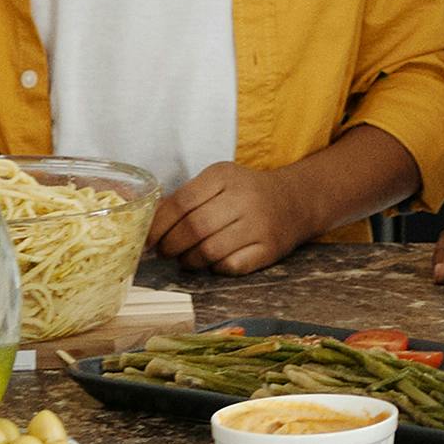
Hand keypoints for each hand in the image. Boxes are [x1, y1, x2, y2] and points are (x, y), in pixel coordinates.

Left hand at [153, 160, 325, 274]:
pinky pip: (231, 266)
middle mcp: (244, 198)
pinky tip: (213, 262)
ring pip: (209, 251)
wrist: (296, 200)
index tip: (148, 240)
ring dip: (190, 260)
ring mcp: (259, 224)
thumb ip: (185, 198)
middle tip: (165, 252)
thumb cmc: (245, 193)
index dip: (158, 226)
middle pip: (194, 228)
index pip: (181, 203)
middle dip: (171, 246)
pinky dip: (215, 268)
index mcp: (224, 175)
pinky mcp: (270, 249)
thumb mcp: (218, 182)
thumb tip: (147, 222)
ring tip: (186, 258)